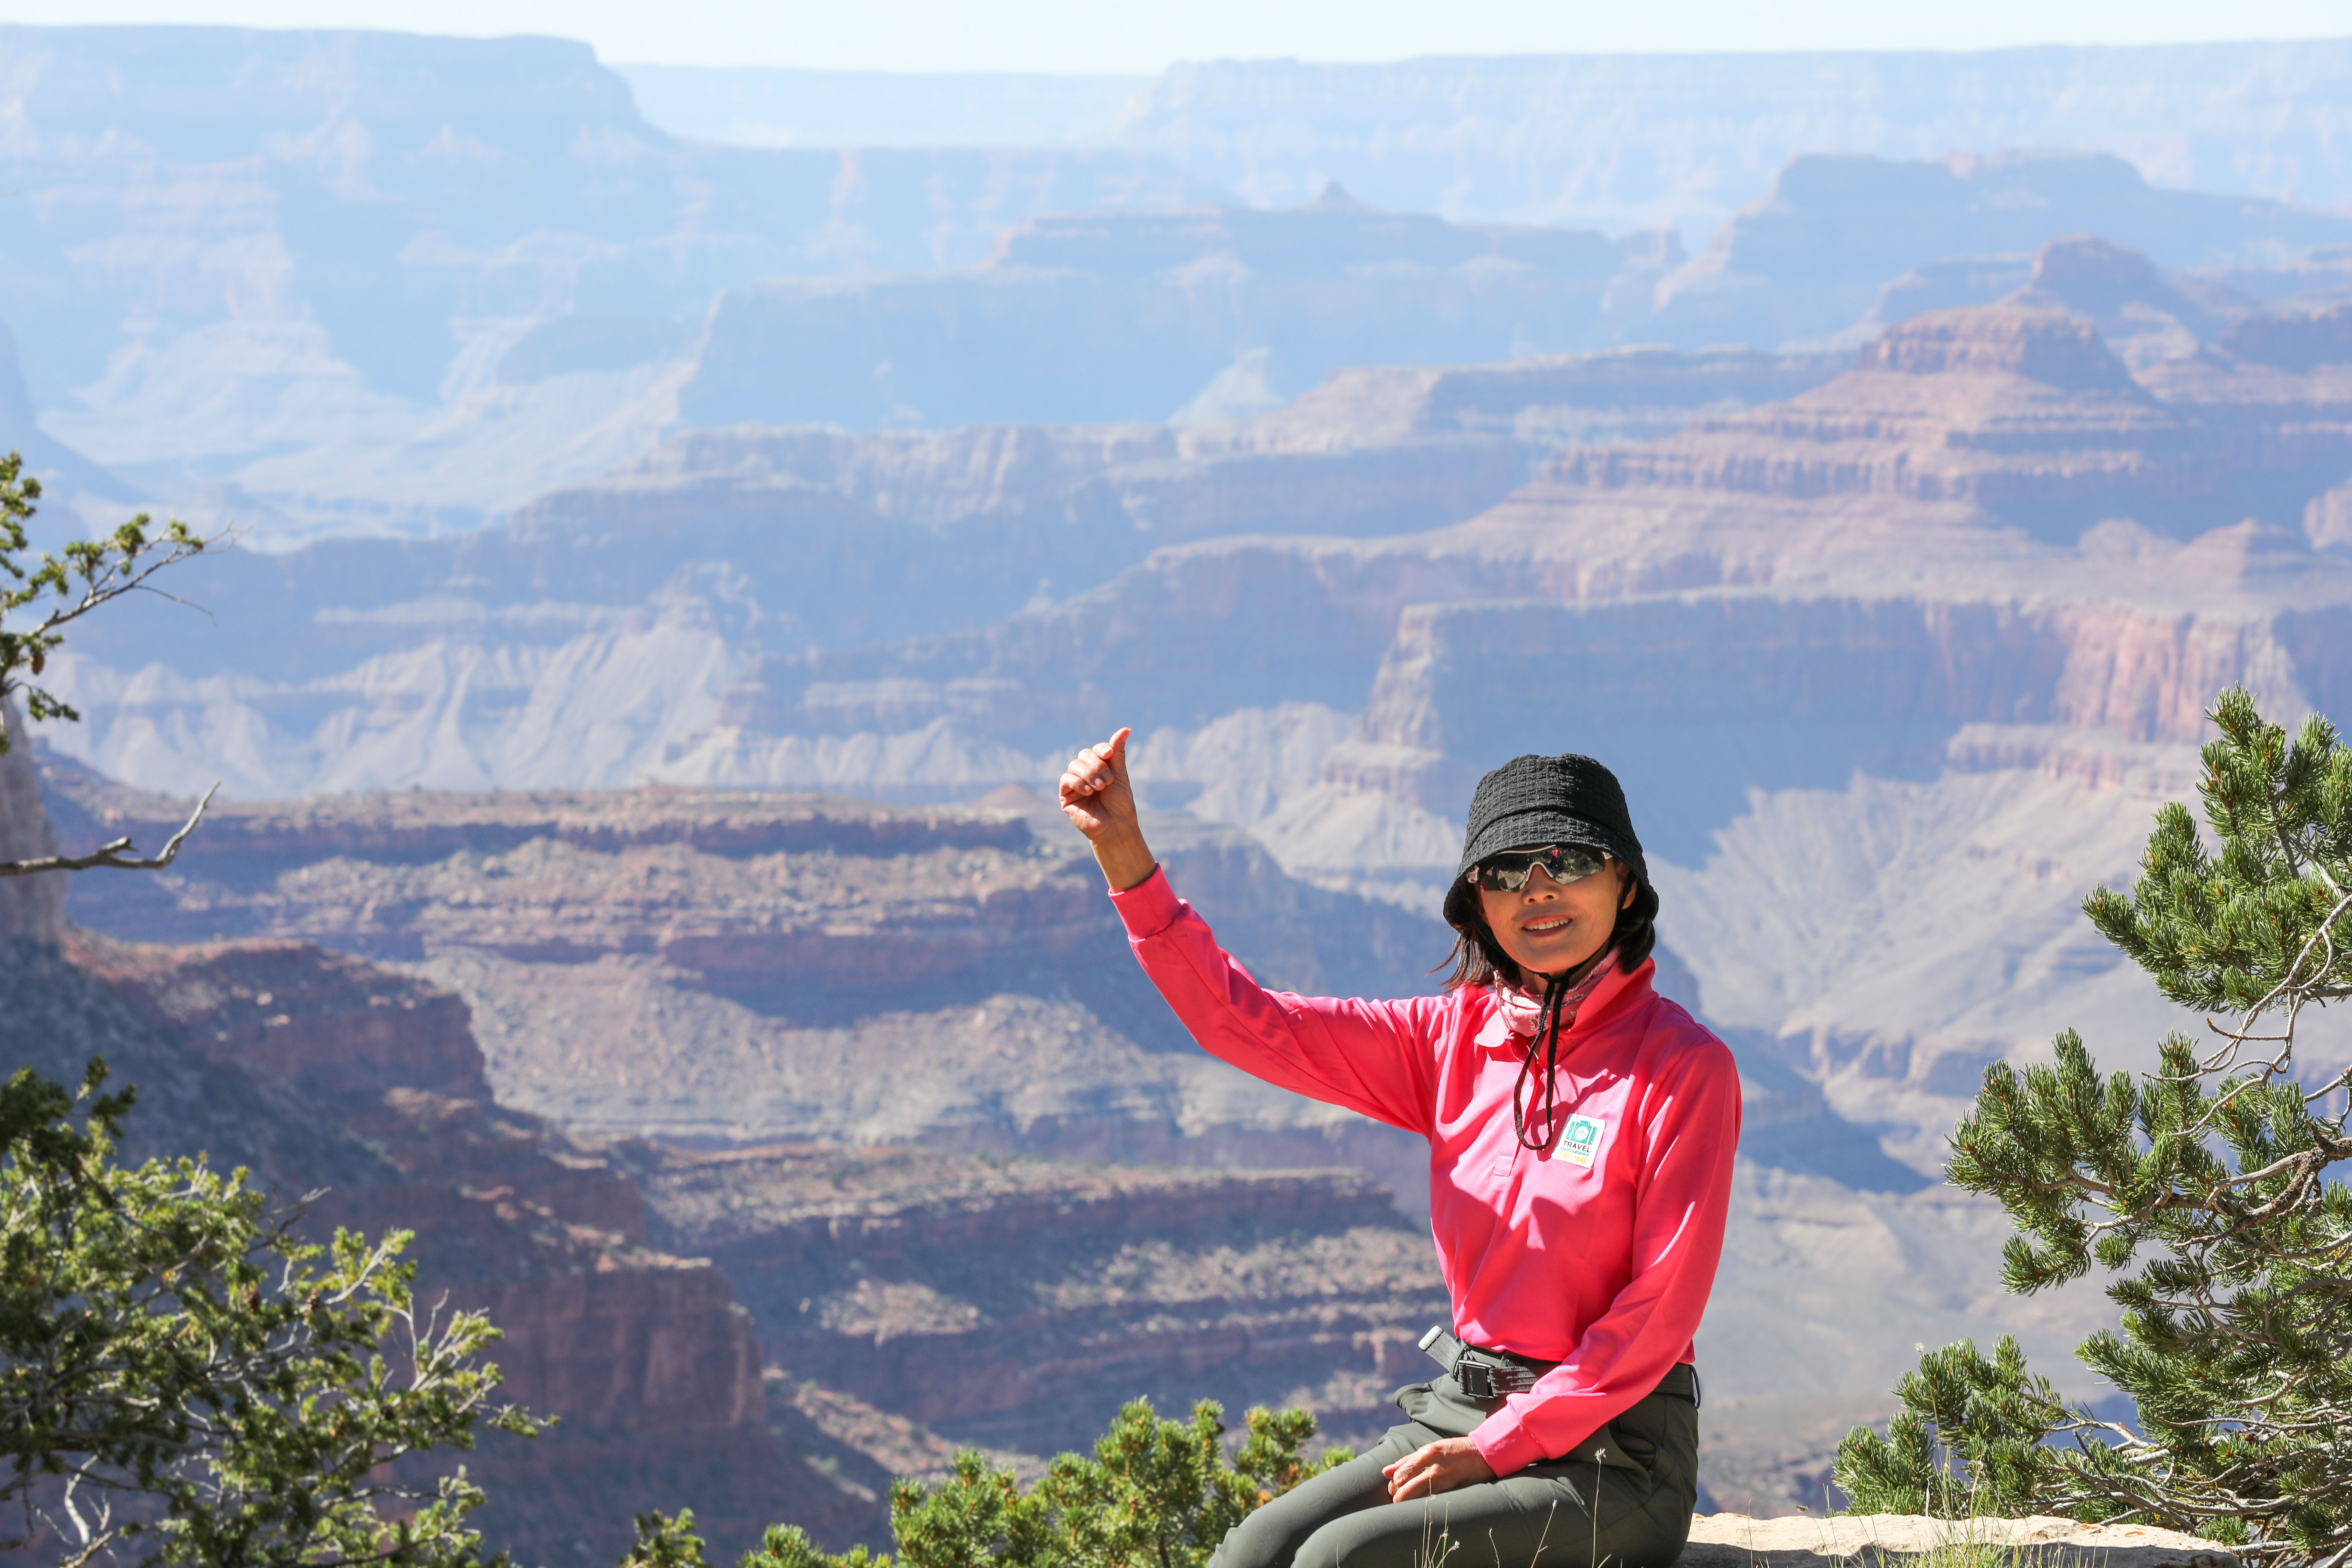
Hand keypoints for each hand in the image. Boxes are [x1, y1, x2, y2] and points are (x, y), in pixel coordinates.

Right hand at [1058, 728, 1155, 889]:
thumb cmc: (1120, 803)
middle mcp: (1086, 774)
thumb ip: (1118, 752)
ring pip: (1074, 765)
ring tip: (1100, 788)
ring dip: (1089, 775)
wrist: (1115, 826)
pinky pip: (1066, 779)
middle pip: (1083, 755)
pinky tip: (1088, 792)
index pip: (1096, 750)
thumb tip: (1126, 728)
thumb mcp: (1120, 775)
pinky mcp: (1066, 795)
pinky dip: (1078, 783)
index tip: (1109, 754)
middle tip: (1107, 781)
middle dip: (1096, 765)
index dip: (1101, 749)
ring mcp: (1075, 784)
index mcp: (1100, 767)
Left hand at [1381, 1437, 1495, 1501]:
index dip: (1394, 1483)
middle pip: (1403, 1494)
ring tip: (1413, 1495)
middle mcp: (1433, 1471)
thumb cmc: (1453, 1450)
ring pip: (1414, 1501)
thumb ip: (1406, 1461)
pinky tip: (1425, 1498)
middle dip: (1397, 1496)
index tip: (1397, 1483)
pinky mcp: (1449, 1495)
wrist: (1482, 1456)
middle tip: (1401, 1493)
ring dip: (1409, 1501)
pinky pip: (1428, 1503)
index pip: (1400, 1477)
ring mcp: (1442, 1485)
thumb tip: (1385, 1471)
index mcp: (1426, 1455)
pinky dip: (1421, 1503)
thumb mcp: (1428, 1449)